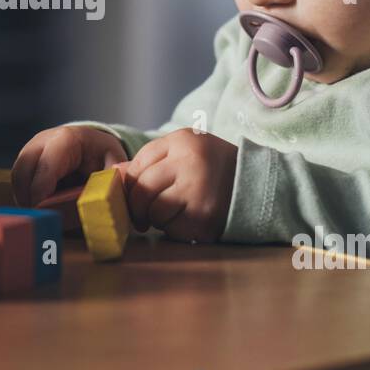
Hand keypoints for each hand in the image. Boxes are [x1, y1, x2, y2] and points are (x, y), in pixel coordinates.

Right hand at [12, 125, 127, 206]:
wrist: (93, 144)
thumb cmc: (102, 155)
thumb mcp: (113, 162)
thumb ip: (111, 177)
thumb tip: (107, 191)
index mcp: (67, 139)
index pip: (46, 164)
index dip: (41, 188)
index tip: (42, 210)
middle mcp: (43, 140)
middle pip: (24, 168)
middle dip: (28, 195)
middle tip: (39, 217)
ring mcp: (31, 149)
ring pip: (17, 175)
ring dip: (24, 197)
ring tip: (40, 215)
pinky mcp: (25, 160)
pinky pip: (18, 180)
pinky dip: (25, 195)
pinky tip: (39, 207)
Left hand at [119, 129, 236, 241]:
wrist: (256, 185)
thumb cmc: (212, 168)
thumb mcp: (185, 152)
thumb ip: (150, 161)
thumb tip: (113, 176)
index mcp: (183, 141)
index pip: (138, 164)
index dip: (131, 183)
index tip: (133, 193)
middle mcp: (190, 163)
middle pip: (141, 190)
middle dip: (137, 206)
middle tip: (141, 215)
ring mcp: (198, 191)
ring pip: (154, 212)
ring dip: (157, 218)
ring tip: (174, 211)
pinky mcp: (204, 218)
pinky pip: (172, 228)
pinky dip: (174, 229)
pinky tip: (189, 219)